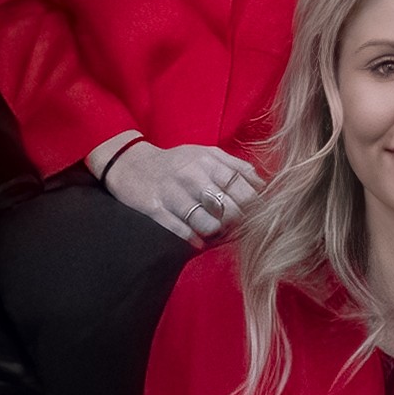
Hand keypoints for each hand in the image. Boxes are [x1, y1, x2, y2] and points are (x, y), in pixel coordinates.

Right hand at [97, 138, 255, 244]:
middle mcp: (191, 175)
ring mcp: (172, 193)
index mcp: (208, 161)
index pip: (242, 187)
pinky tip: (198, 241)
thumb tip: (263, 186)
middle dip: (238, 224)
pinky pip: (182, 231)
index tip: (256, 216)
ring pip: (208, 224)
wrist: (130, 164)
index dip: (254, 206)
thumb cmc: (176, 163)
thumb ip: (236, 166)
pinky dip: (194, 240)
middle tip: (237, 229)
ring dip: (216, 234)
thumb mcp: (206, 154)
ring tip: (216, 233)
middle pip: (229, 209)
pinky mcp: (155, 209)